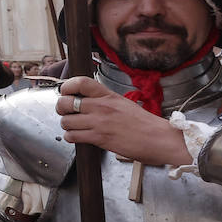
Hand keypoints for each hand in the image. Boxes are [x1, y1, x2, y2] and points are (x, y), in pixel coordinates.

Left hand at [56, 76, 190, 166]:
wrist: (160, 139)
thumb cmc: (145, 124)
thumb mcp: (124, 104)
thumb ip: (104, 101)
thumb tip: (87, 102)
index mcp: (108, 96)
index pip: (80, 82)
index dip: (67, 86)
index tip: (65, 92)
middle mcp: (101, 107)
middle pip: (65, 102)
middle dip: (61, 108)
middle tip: (67, 113)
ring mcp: (99, 123)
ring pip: (66, 121)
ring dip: (66, 125)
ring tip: (74, 127)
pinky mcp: (99, 138)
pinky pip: (72, 136)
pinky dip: (71, 137)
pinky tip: (78, 137)